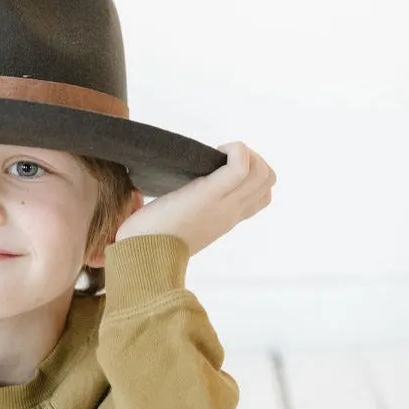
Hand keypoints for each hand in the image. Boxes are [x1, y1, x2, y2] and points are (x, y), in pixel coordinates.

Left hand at [115, 142, 275, 256]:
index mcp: (223, 220)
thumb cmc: (145, 243)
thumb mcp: (173, 226)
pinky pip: (241, 165)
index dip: (249, 174)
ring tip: (217, 155)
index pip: (259, 197)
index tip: (220, 167)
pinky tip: (214, 151)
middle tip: (220, 158)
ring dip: (245, 153)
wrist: (140, 258)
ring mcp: (224, 205)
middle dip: (252, 158)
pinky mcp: (210, 194)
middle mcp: (230, 213)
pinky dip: (235, 150)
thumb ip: (180, 213)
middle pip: (268, 181)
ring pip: (263, 173)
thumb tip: (155, 199)